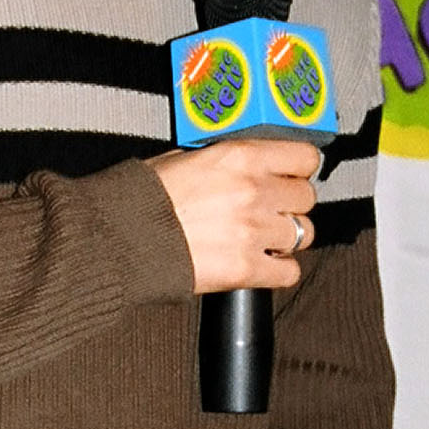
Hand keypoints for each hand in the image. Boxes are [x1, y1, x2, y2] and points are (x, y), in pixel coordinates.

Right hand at [152, 139, 319, 294]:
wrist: (122, 238)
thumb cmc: (145, 198)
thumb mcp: (188, 158)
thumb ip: (228, 161)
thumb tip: (251, 165)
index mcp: (240, 157)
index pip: (304, 157)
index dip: (299, 169)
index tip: (291, 176)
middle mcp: (253, 191)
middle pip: (306, 197)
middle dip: (291, 204)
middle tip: (271, 211)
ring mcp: (252, 231)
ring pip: (302, 234)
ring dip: (285, 237)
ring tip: (263, 239)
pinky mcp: (246, 269)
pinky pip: (289, 272)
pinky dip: (279, 270)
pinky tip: (261, 264)